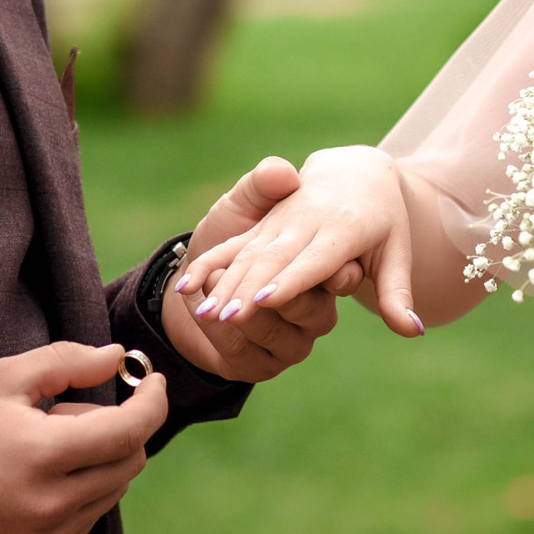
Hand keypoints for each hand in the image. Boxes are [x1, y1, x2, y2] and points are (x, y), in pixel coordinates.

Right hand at [0, 341, 169, 533]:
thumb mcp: (2, 379)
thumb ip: (66, 361)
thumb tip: (118, 357)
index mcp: (43, 455)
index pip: (128, 431)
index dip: (152, 403)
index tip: (154, 380)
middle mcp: (52, 504)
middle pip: (129, 461)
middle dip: (118, 427)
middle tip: (67, 412)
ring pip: (114, 489)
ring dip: (101, 459)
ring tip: (45, 446)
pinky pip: (91, 516)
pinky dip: (84, 489)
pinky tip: (41, 477)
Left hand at [159, 157, 341, 381]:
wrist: (198, 275)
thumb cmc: (233, 229)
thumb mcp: (245, 202)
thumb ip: (264, 186)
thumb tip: (284, 172)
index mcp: (322, 270)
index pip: (339, 276)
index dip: (331, 276)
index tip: (323, 273)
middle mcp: (313, 309)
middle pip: (310, 310)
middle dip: (275, 297)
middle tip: (250, 290)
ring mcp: (288, 339)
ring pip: (275, 333)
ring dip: (242, 310)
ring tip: (212, 292)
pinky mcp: (257, 361)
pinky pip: (242, 354)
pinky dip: (216, 332)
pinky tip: (195, 307)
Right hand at [175, 145, 419, 338]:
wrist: (357, 169)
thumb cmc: (384, 221)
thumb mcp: (397, 252)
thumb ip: (399, 292)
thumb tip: (415, 330)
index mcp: (344, 229)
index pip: (314, 261)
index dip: (290, 281)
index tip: (266, 300)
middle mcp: (307, 221)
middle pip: (273, 260)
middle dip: (247, 289)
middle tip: (225, 319)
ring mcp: (280, 221)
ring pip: (247, 255)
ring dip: (224, 283)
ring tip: (203, 312)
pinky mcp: (262, 223)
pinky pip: (232, 245)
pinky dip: (209, 264)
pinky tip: (187, 286)